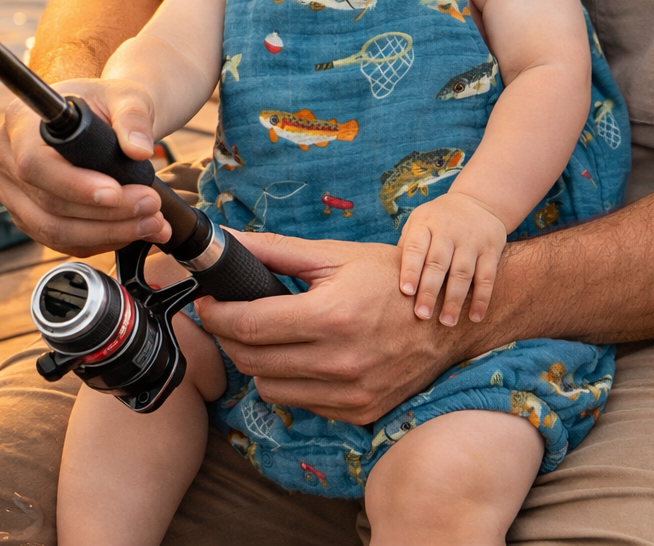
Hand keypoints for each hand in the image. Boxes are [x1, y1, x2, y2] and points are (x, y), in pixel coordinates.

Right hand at [0, 78, 170, 256]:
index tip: (117, 193)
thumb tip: (140, 149)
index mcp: (21, 120)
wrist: (105, 119)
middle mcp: (6, 156)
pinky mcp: (26, 215)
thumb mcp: (127, 98)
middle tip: (151, 207)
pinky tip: (133, 230)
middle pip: (48, 204)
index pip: (36, 164)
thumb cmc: (110, 103)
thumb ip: (134, 118)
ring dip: (108, 232)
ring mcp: (11, 190)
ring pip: (53, 229)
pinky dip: (100, 239)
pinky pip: (60, 240)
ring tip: (152, 223)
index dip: (75, 185)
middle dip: (105, 214)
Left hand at [196, 233, 497, 423]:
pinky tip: (299, 356)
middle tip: (228, 315)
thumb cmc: (388, 278)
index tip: (207, 302)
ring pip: (269, 388)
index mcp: (330, 316)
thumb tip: (226, 239)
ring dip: (256, 362)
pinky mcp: (358, 413)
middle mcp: (339, 361)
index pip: (248, 326)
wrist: (446, 318)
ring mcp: (350, 393)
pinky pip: (300, 404)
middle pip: (251, 361)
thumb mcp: (334, 255)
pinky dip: (289, 381)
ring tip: (266, 335)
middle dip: (228, 337)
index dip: (216, 315)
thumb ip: (275, 251)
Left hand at [398, 193, 507, 325]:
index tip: (405, 292)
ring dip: (455, 299)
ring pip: (463, 272)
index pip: (416, 247)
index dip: (410, 269)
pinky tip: (475, 318)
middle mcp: (448, 230)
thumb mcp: (419, 223)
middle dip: (430, 290)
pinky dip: (481, 298)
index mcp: (425, 223)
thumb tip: (388, 281)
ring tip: (447, 322)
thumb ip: (407, 248)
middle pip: (438, 263)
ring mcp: (472, 239)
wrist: (477, 203)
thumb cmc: (437, 221)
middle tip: (422, 315)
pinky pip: (487, 276)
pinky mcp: (492, 249)